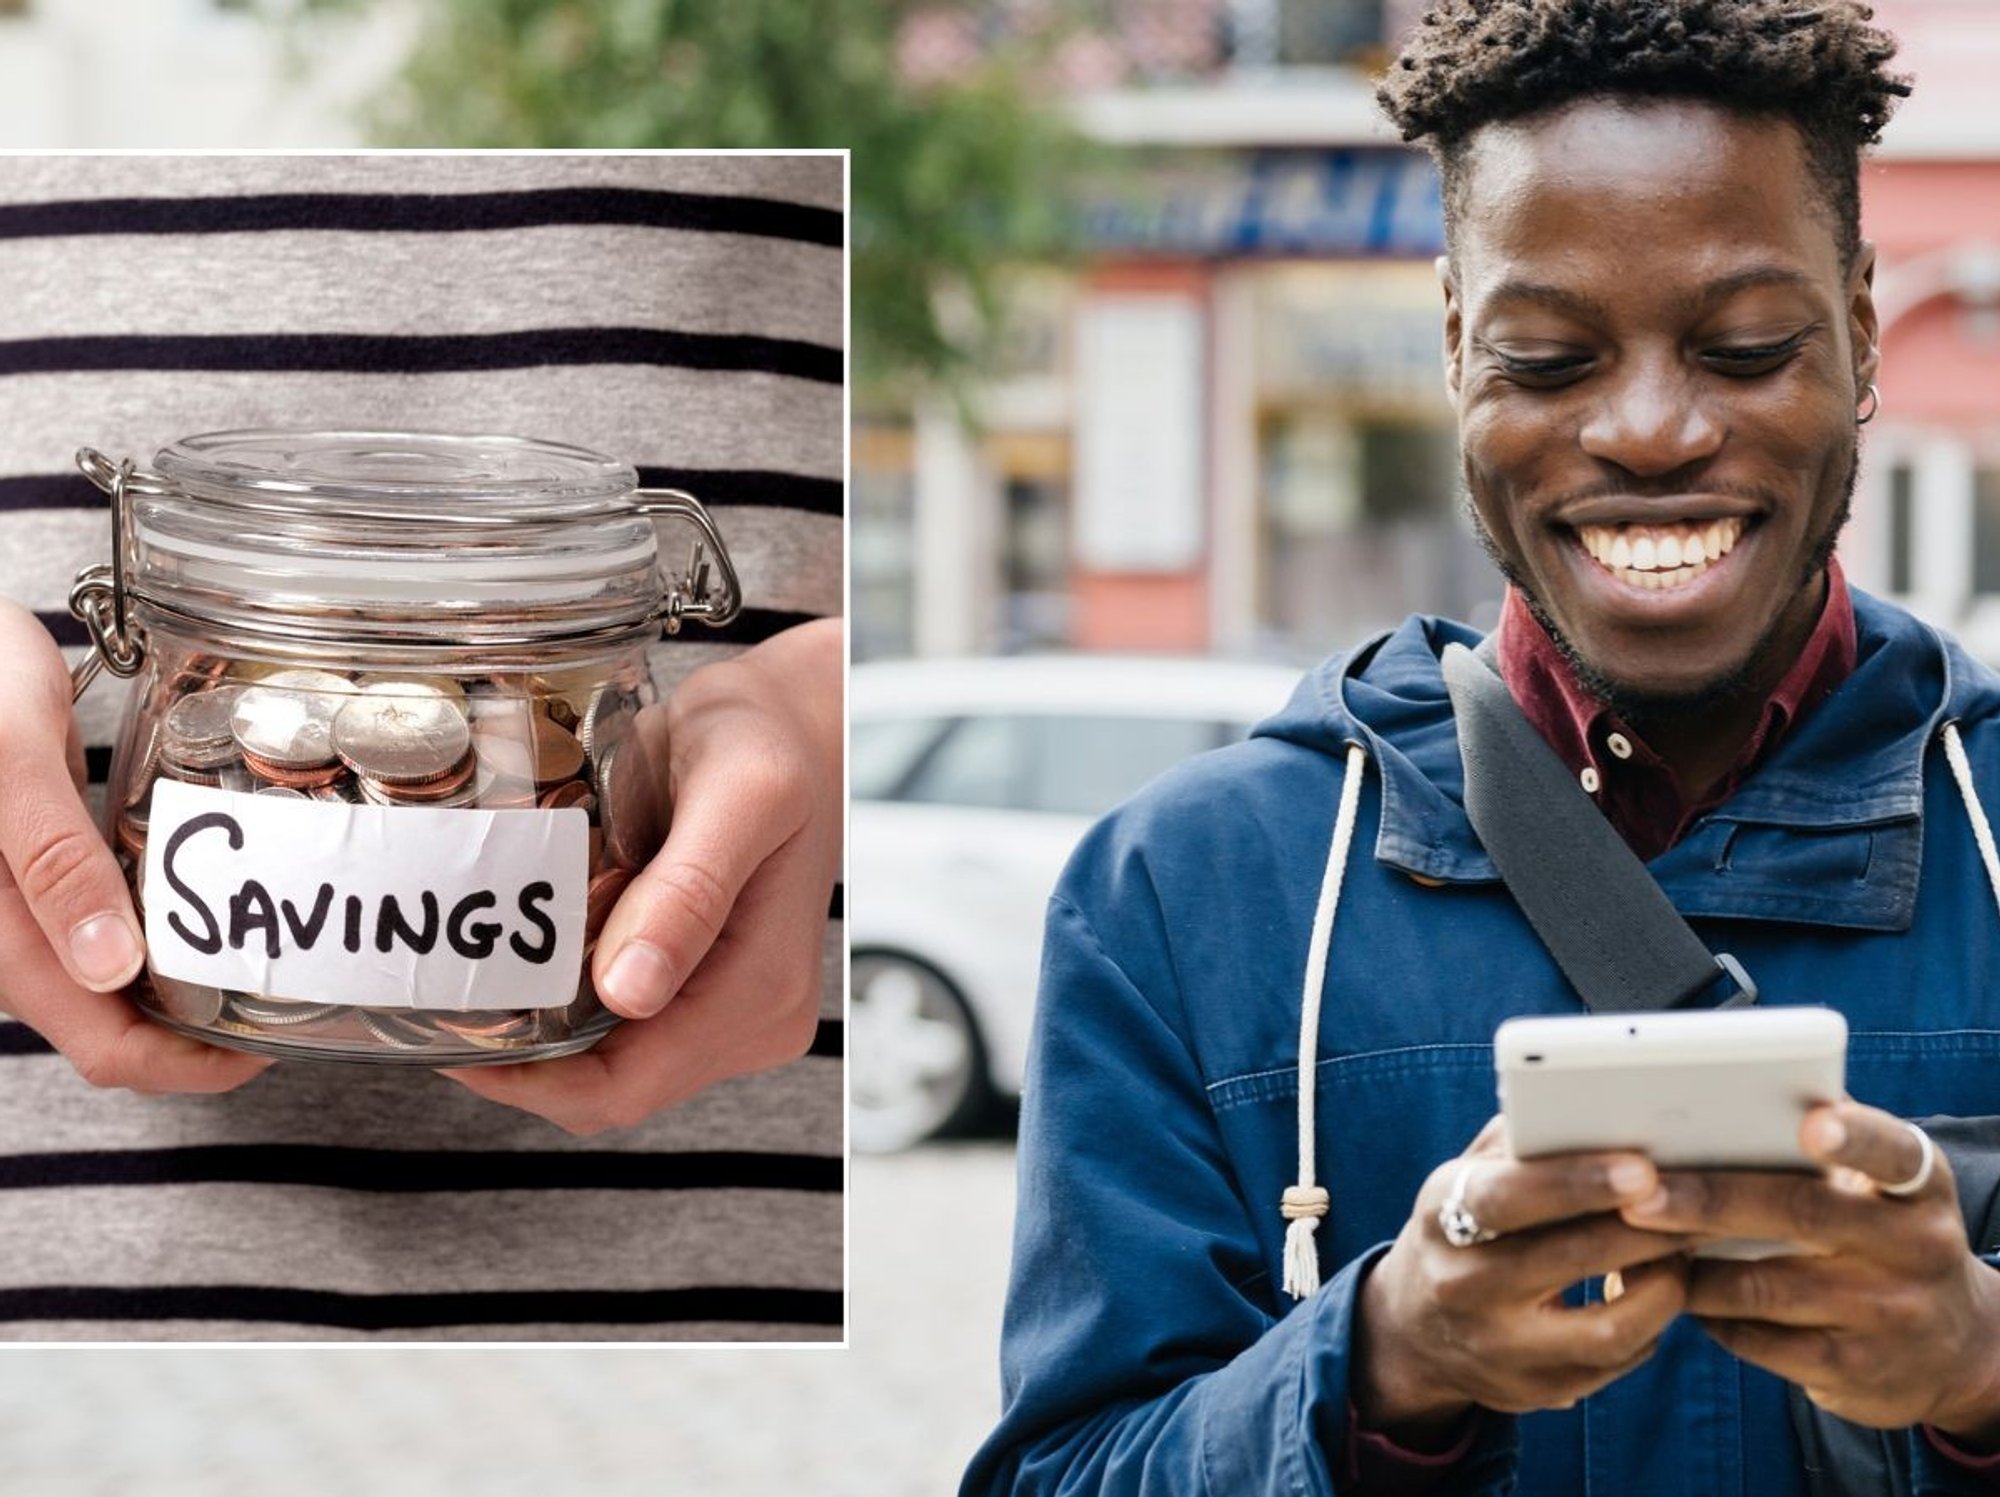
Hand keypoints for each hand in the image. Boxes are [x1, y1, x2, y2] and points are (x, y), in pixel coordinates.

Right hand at [0, 601, 269, 1093]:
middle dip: (197, 1035)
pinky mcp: (45, 864)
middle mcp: (9, 932)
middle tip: (289, 1002)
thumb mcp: (6, 764)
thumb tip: (111, 970)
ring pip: (112, 981)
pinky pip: (108, 924)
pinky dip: (163, 933)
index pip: (100, 1045)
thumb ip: (54, 864)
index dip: (187, 1065)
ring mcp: (26, 902)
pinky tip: (214, 904)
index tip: (268, 1046)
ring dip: (183, 987)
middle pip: (112, 1025)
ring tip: (266, 962)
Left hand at [443, 617, 842, 1132]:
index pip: (624, 1087)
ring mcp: (736, 1011)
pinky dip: (568, 1004)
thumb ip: (688, 892)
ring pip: (611, 1062)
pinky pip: (625, 1027)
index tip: (448, 1030)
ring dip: (543, 1031)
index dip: (526, 1081)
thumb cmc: (769, 742)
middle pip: (611, 1086)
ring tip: (483, 971)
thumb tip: (631, 990)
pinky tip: (535, 956)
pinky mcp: (712, 990)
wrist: (796, 724)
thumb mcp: (738, 794)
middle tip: (446, 994)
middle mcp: (756, 1017)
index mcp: (761, 987)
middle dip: (523, 1057)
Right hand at [1355, 1116, 1694, 1440]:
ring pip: (1608, 1329)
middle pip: (1571, 1258)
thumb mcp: (1467, 1176)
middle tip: (1701, 1202)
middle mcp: (1462, 1286)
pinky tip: (1659, 1288)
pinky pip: (1617, 1362)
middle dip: (1648, 1228)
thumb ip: (1521, 1142)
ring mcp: (1498, 1347)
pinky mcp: (1535, 1392)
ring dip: (1665, 1286)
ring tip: (1685, 1250)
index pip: (1508, 1197)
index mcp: (1442, 1216)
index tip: (1642, 1169)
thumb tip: (1595, 1105)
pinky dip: (1651, 1323)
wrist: (1415, 1327)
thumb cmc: (1466, 1226)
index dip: (1577, 1182)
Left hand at [1622, 1100, 1999, 1441]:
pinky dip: (1704, 1314)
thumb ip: (1823, 1140)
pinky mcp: (1852, 1370)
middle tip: (1639, 1194)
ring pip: (1763, 1286)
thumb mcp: (1884, 1190)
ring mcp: (1886, 1316)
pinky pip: (1756, 1340)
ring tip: (1633, 1240)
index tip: (1811, 1125)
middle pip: (1800, 1213)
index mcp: (1919, 1188)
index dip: (1854, 1137)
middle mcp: (1914, 1249)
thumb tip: (1722, 1086)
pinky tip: (1673, 1292)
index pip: (1892, 1153)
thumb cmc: (1883, 1237)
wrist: (1954, 1351)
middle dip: (1709, 1201)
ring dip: (1689, 1265)